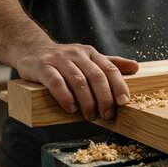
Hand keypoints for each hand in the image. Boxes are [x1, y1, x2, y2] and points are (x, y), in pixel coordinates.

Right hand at [14, 43, 138, 120]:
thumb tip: (136, 67)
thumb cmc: (64, 60)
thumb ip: (110, 64)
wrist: (31, 50)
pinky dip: (65, 97)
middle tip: (107, 115)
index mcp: (91, 53)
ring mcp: (59, 59)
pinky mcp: (42, 67)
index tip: (124, 103)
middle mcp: (77, 54)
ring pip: (78, 81)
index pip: (110, 69)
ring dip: (87, 101)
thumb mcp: (88, 59)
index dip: (119, 86)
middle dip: (104, 98)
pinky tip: (71, 108)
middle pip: (96, 76)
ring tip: (90, 116)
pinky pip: (56, 82)